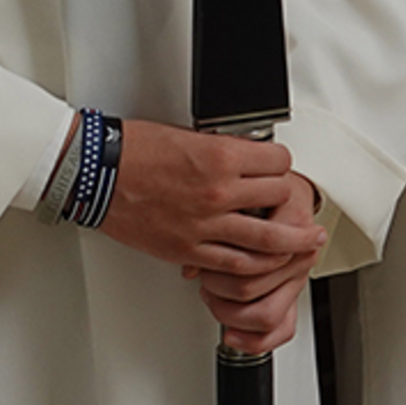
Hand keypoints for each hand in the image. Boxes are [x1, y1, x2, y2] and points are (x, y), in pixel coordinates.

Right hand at [101, 120, 325, 280]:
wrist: (97, 173)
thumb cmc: (134, 150)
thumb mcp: (190, 136)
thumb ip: (223, 152)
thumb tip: (249, 161)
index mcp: (220, 156)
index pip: (278, 162)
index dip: (282, 165)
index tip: (280, 170)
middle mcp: (218, 192)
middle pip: (279, 199)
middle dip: (289, 200)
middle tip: (295, 204)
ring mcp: (205, 224)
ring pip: (268, 241)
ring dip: (293, 242)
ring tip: (308, 243)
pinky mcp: (188, 250)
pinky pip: (234, 265)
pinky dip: (255, 268)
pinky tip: (267, 266)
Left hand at [180, 175, 319, 354]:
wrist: (288, 195)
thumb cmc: (265, 196)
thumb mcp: (242, 199)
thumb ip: (218, 228)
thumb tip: (191, 268)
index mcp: (291, 230)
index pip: (251, 261)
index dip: (218, 266)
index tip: (206, 259)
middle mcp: (298, 257)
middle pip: (249, 289)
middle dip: (217, 288)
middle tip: (206, 278)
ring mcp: (297, 280)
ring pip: (264, 315)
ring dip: (231, 312)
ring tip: (216, 298)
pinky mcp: (294, 298)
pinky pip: (282, 330)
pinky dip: (256, 341)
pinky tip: (233, 336)